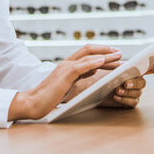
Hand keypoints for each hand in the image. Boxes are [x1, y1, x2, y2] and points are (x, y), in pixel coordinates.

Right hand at [7, 45, 121, 120]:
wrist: (33, 103)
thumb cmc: (50, 97)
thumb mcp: (69, 84)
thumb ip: (81, 75)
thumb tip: (95, 69)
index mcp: (68, 65)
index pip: (87, 54)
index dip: (102, 53)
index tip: (115, 55)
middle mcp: (67, 63)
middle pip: (88, 50)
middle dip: (106, 50)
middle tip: (120, 53)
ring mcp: (65, 68)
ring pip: (87, 56)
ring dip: (105, 56)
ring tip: (118, 56)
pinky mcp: (64, 75)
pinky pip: (81, 66)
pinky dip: (93, 62)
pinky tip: (103, 62)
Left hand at [100, 62, 153, 107]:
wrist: (91, 90)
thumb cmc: (99, 76)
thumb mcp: (107, 68)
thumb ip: (116, 64)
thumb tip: (122, 58)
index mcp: (133, 70)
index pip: (148, 67)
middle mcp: (136, 81)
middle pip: (142, 82)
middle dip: (135, 82)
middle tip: (125, 83)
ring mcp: (134, 92)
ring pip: (138, 92)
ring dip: (128, 92)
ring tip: (116, 90)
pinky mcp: (130, 102)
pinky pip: (133, 102)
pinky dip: (125, 99)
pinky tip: (116, 97)